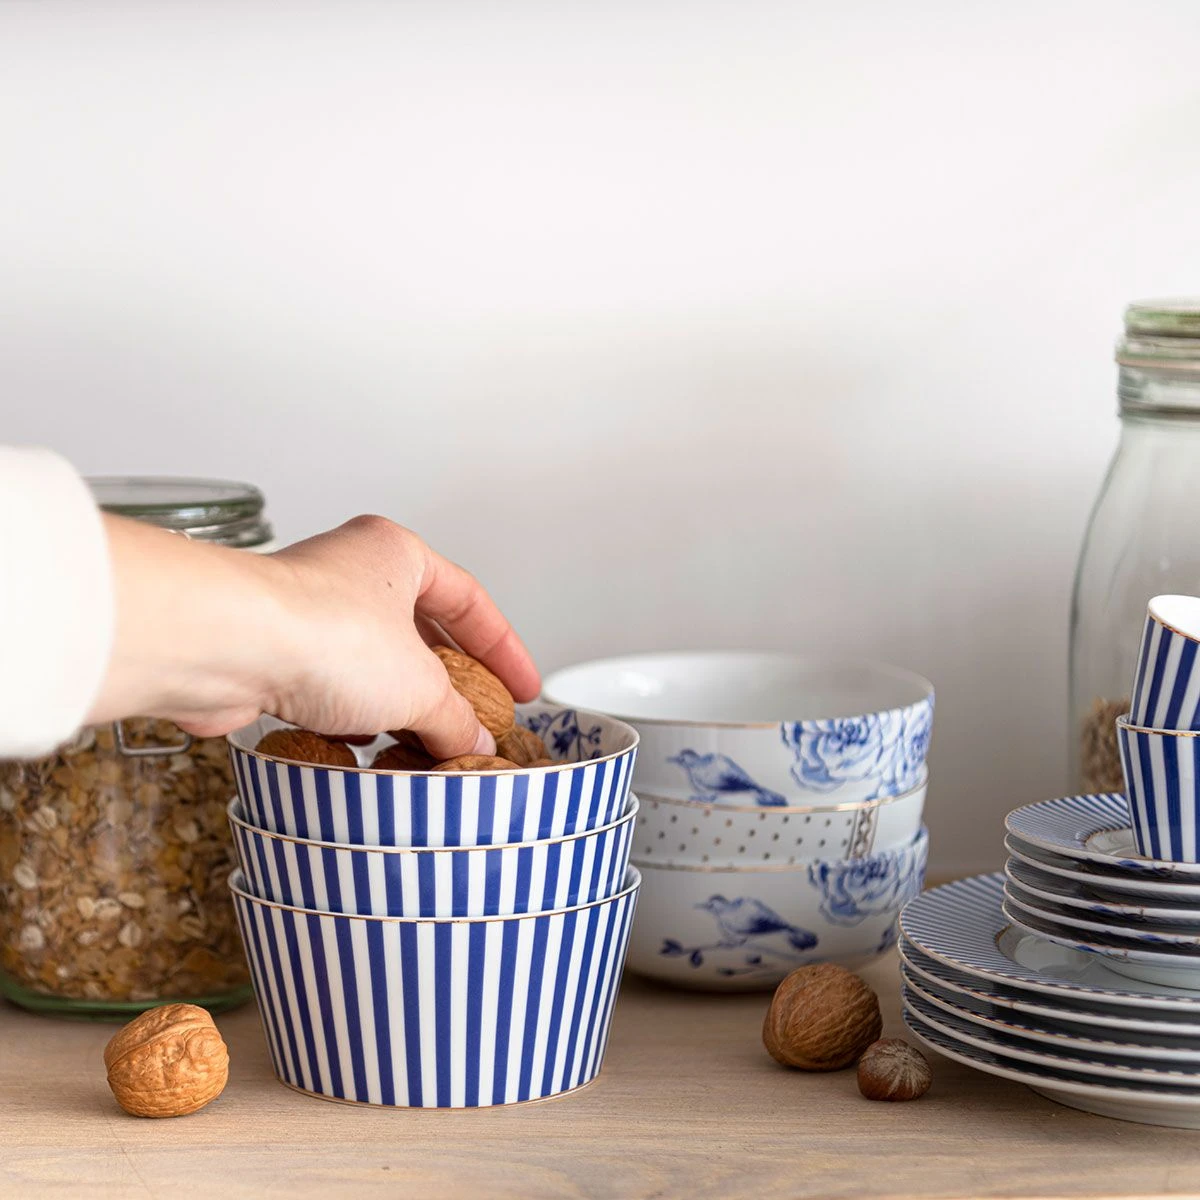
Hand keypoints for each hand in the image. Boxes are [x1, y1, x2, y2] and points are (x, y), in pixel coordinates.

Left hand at [89, 514, 539, 759]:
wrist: (226, 648)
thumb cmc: (322, 633)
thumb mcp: (418, 686)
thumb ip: (455, 718)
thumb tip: (472, 744)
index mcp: (395, 553)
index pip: (468, 601)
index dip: (504, 650)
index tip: (523, 689)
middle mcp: (350, 572)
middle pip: (419, 631)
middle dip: (450, 681)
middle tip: (477, 719)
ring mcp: (307, 610)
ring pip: (372, 662)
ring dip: (399, 703)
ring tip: (426, 743)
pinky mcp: (272, 652)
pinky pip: (329, 687)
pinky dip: (352, 716)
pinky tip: (366, 745)